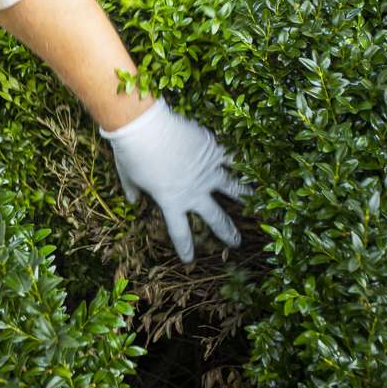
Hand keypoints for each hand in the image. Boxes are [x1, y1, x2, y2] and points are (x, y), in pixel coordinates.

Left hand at [101, 100, 247, 262]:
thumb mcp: (127, 176)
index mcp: (171, 201)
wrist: (145, 127)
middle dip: (227, 232)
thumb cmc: (132, 153)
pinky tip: (253, 167)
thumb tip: (133, 200)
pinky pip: (231, 159)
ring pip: (232, 189)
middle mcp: (194, 191)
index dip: (185, 248)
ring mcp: (207, 171)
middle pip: (215, 218)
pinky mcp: (212, 151)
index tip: (190, 260)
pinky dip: (241, 163)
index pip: (180, 232)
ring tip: (259, 205)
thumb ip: (133, 190)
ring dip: (246, 197)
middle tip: (236, 243)